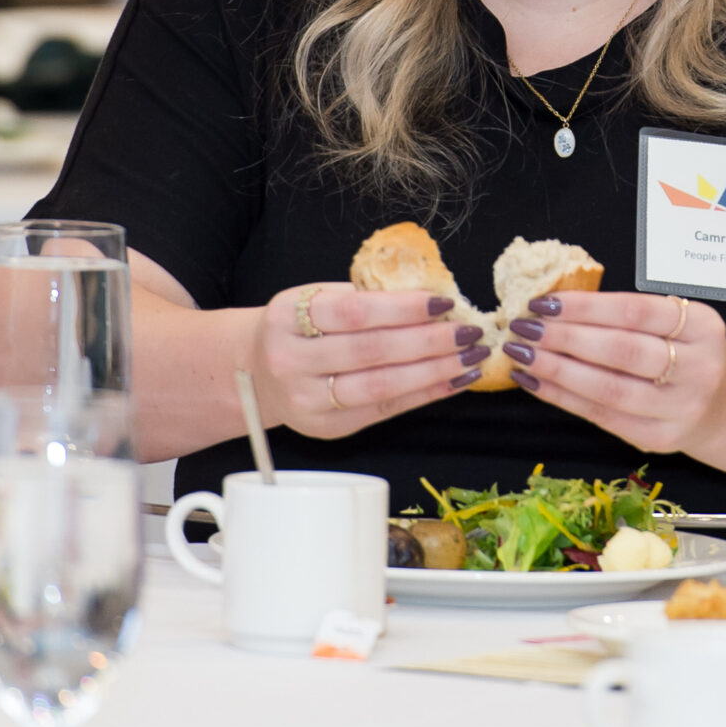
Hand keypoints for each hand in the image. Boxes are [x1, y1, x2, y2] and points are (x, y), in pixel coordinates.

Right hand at [255, 284, 483, 439]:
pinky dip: (424, 394)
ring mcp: (307, 400)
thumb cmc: (298, 328)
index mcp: (288, 317)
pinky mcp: (327, 428)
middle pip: (371, 352)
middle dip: (429, 342)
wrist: (255, 373)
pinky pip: (384, 411)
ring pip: (380, 387)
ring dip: (434, 372)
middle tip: (470, 332)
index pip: (353, 312)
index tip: (444, 303)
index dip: (403, 308)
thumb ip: (362, 297)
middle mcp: (292, 361)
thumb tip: (431, 300)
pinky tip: (453, 380)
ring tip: (470, 357)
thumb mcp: (314, 299)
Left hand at [501, 290, 725, 455]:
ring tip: (522, 355)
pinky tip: (535, 383)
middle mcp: (698, 368)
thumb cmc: (684, 352)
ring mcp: (680, 408)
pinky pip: (601, 416)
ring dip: (556, 371)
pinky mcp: (658, 438)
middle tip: (523, 327)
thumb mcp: (675, 322)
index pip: (634, 310)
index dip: (584, 306)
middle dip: (564, 338)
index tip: (543, 301)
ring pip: (608, 389)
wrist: (721, 404)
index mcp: (702, 326)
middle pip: (621, 351)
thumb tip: (552, 306)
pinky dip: (562, 398)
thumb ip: (627, 314)